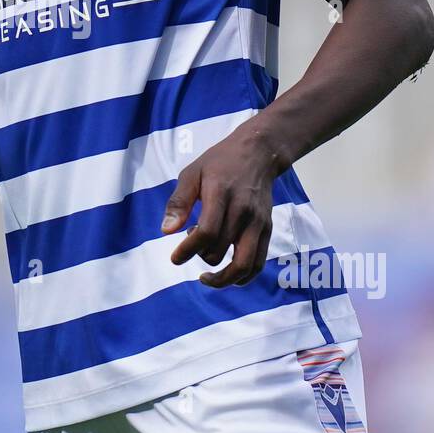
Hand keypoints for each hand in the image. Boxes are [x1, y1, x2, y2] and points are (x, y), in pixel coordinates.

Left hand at [160, 124, 276, 286]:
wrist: (258, 153)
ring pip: (244, 265)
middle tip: (192, 245)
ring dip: (223, 279)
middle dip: (200, 256)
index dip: (188, 250)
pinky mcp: (267, 229)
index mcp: (221, 194)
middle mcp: (243, 211)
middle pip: (220, 250)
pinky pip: (258, 263)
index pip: (207, 232)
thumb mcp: (192, 173)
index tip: (175, 257)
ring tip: (206, 278)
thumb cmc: (220, 162)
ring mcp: (258, 222)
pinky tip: (227, 277)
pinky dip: (243, 277)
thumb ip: (178, 202)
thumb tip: (166, 232)